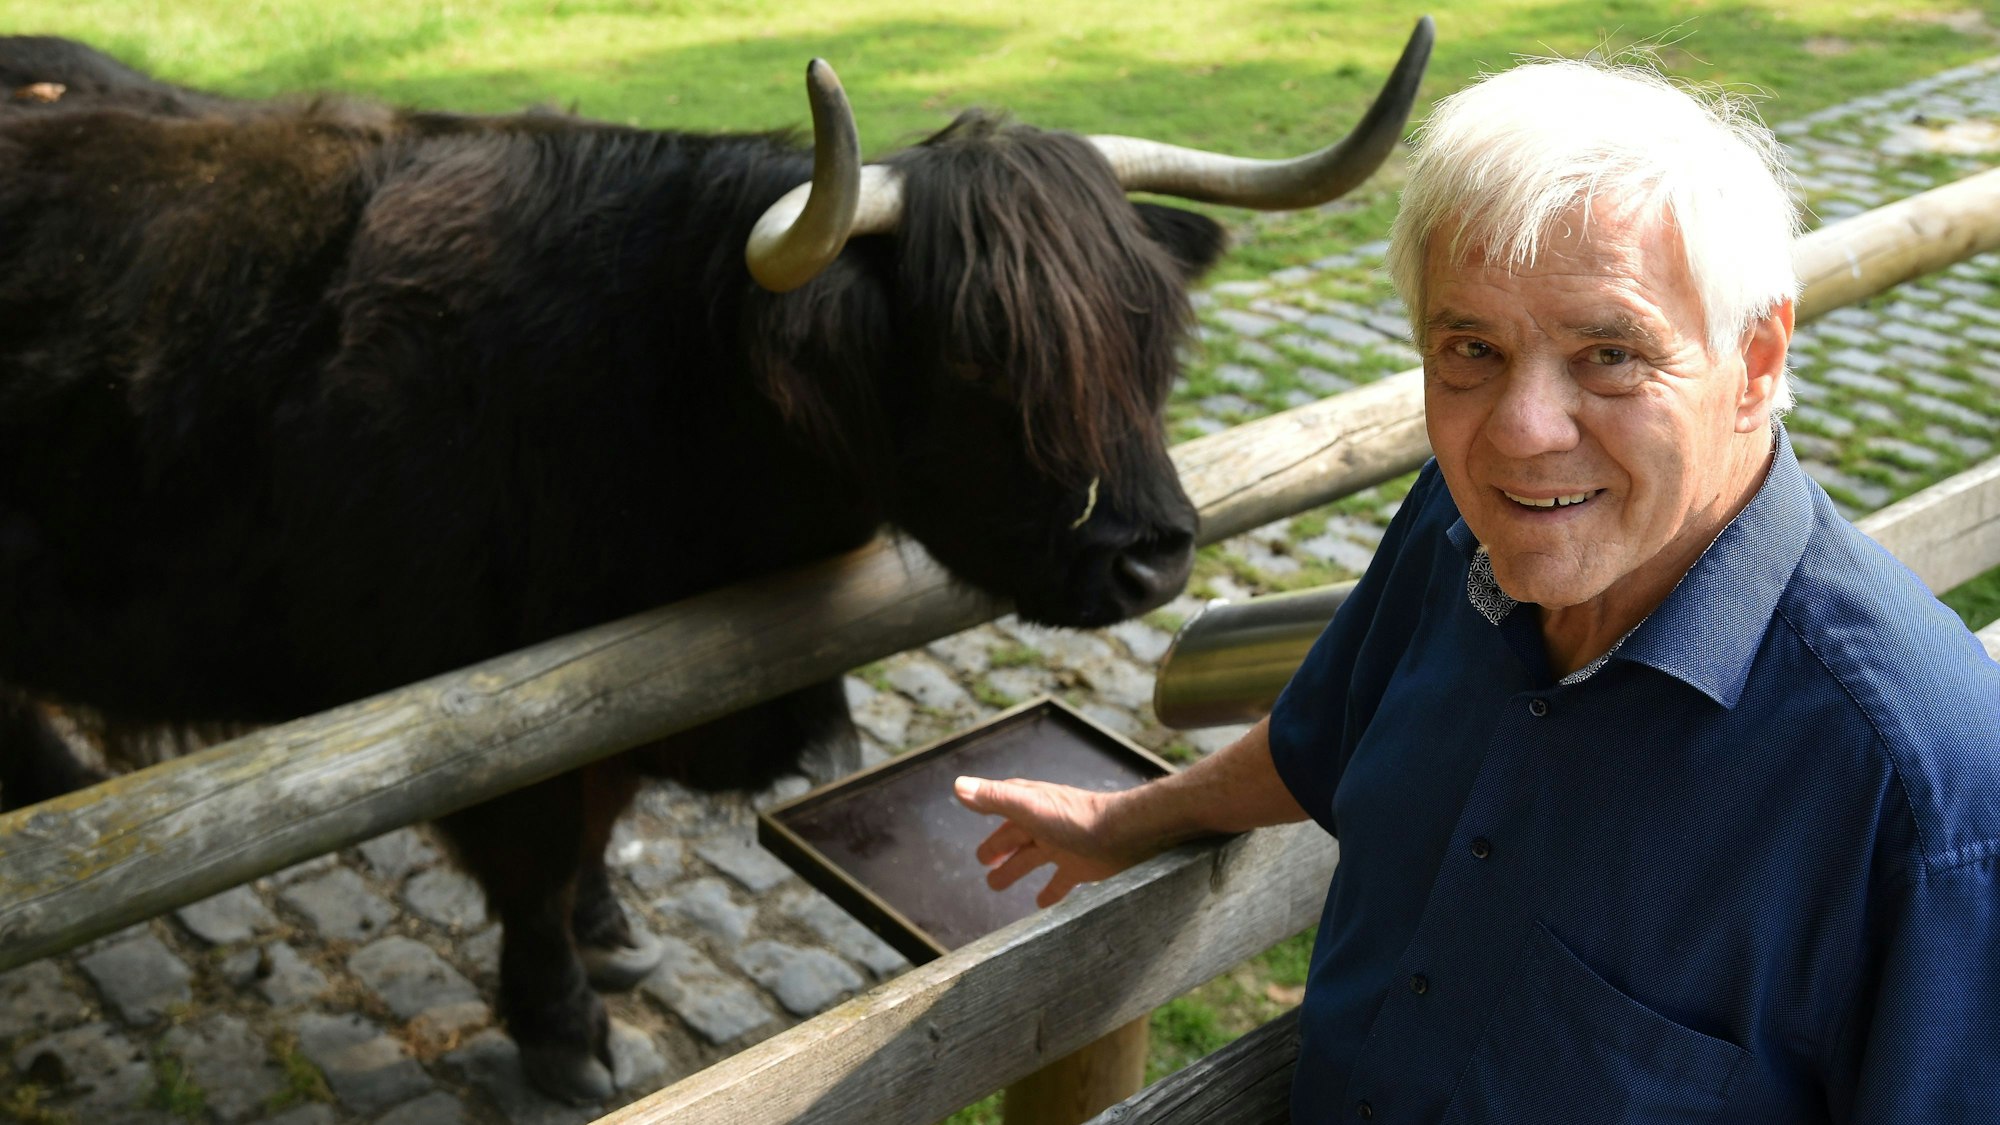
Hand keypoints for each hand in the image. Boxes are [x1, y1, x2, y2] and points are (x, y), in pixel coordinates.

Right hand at [953, 776, 1157, 906]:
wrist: (1123, 836)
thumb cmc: (1074, 819)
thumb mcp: (1028, 807)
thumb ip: (994, 799)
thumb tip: (958, 786)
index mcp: (1032, 806)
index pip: (1004, 803)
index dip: (987, 805)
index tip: (970, 806)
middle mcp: (1046, 824)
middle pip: (1016, 836)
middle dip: (999, 847)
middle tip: (982, 863)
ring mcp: (1064, 846)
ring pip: (1032, 859)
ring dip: (1015, 869)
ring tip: (996, 885)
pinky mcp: (1082, 868)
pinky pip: (1061, 881)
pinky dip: (1050, 892)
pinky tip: (1041, 904)